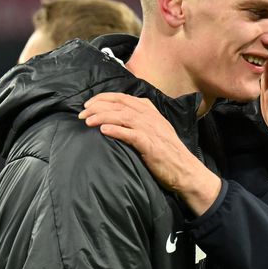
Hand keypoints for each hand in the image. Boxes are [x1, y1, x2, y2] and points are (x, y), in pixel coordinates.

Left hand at [80, 92, 221, 214]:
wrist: (185, 171)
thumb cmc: (168, 153)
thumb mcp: (155, 131)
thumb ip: (139, 122)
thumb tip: (116, 119)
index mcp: (150, 111)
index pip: (123, 97)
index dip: (103, 98)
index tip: (88, 103)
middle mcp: (150, 117)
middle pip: (119, 105)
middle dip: (98, 106)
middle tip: (82, 113)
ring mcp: (151, 130)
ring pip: (123, 116)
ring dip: (102, 116)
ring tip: (87, 121)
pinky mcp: (150, 145)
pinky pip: (131, 134)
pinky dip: (116, 130)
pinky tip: (103, 131)